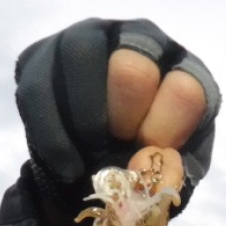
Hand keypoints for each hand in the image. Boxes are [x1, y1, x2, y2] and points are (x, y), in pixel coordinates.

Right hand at [15, 18, 220, 220]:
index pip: (186, 89)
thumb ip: (171, 177)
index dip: (164, 132)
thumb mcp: (165, 183)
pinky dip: (52, 137)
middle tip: (117, 150)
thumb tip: (156, 162)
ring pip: (79, 57)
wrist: (92, 182)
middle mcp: (143, 43)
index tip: (150, 155)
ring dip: (84, 122)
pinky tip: (66, 168)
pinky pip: (39, 87)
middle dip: (122, 120)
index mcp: (187, 76)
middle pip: (133, 65)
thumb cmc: (140, 175)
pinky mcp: (43, 57)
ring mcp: (91, 41)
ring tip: (89, 162)